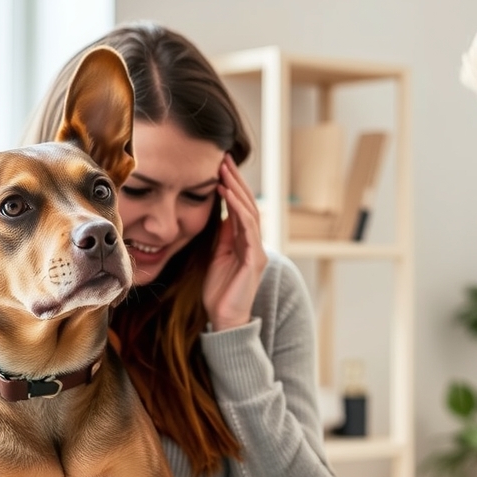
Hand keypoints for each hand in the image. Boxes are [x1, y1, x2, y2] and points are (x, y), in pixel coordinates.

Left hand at [202, 156, 267, 330]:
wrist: (226, 318)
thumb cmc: (220, 291)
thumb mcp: (218, 256)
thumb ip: (223, 236)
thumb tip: (222, 213)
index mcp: (246, 242)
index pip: (240, 207)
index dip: (231, 186)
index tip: (219, 165)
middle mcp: (256, 243)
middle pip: (248, 204)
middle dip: (236, 180)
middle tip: (224, 158)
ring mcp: (258, 250)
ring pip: (250, 212)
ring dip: (237, 190)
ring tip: (224, 171)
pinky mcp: (256, 259)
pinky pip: (248, 228)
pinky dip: (238, 209)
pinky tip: (227, 194)